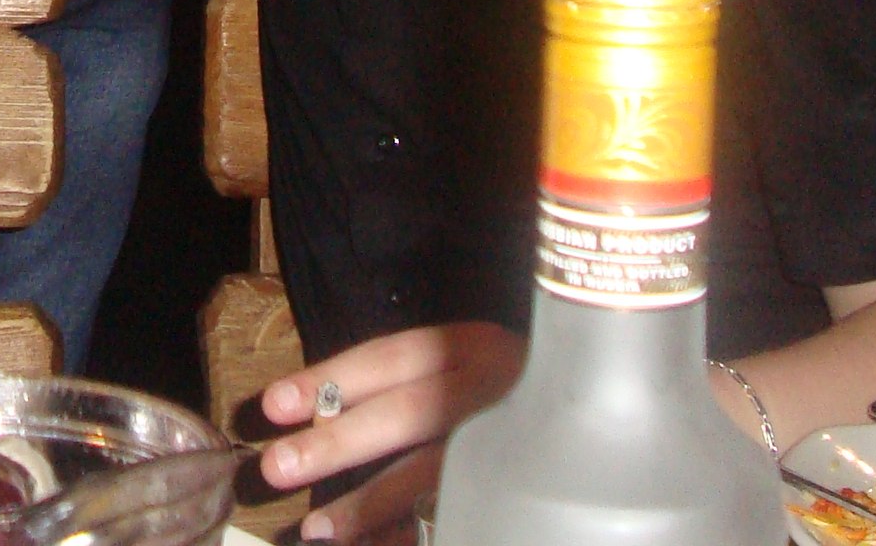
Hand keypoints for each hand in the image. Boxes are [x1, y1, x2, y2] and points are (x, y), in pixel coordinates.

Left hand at [258, 323, 524, 541]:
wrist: (604, 419)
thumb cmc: (510, 392)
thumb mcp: (466, 369)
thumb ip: (404, 387)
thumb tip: (313, 419)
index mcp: (471, 349)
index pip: (388, 359)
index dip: (328, 381)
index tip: (271, 406)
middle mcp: (492, 391)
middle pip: (406, 414)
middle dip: (337, 443)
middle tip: (276, 466)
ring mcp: (511, 445)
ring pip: (433, 475)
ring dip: (369, 504)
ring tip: (316, 529)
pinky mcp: (521, 492)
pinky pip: (457, 514)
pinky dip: (409, 533)